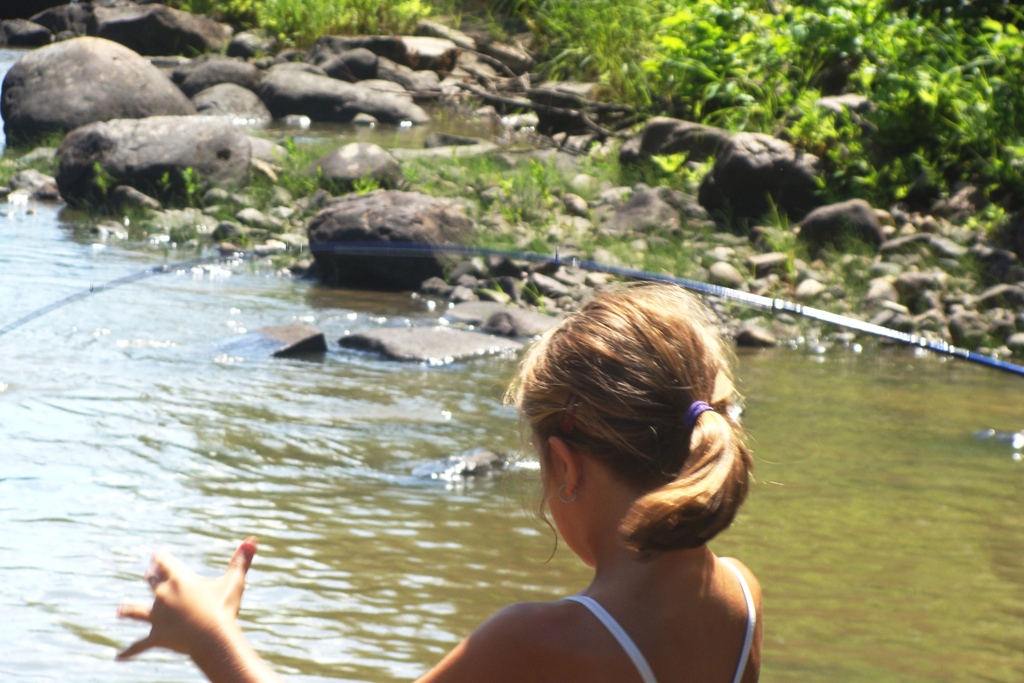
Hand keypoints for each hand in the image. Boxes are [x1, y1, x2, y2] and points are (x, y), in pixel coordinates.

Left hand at [117, 537, 257, 659]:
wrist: (211, 637)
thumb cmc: (223, 607)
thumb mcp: (234, 582)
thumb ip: (241, 561)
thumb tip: (253, 540)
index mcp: (179, 579)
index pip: (163, 561)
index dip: (160, 557)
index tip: (157, 555)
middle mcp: (163, 595)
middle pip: (151, 582)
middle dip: (150, 577)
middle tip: (148, 574)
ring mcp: (157, 617)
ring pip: (136, 611)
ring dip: (128, 610)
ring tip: (119, 612)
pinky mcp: (157, 636)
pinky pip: (139, 645)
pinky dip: (129, 652)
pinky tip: (118, 657)